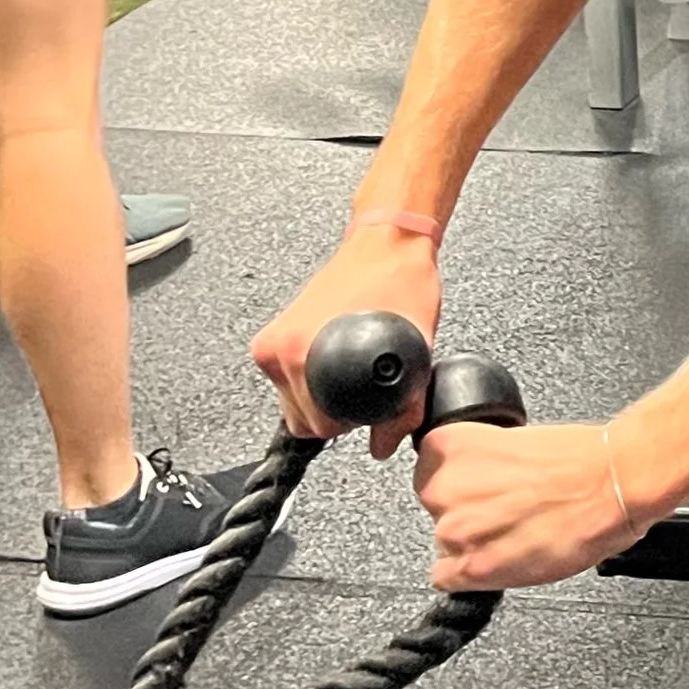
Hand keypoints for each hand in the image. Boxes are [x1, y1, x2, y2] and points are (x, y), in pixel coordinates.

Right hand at [253, 221, 443, 450]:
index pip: (321, 426)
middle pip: (303, 420)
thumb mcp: (416, 350)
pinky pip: (289, 382)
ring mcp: (272, 343)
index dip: (356, 422)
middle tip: (369, 383)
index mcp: (302, 353)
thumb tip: (383, 445)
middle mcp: (279, 349)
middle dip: (339, 413)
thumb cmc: (399, 283)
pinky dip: (312, 381)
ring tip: (353, 366)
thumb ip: (403, 407)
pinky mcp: (272, 337)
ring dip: (323, 398)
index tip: (375, 402)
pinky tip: (337, 358)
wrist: (386, 242)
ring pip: (294, 404)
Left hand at [412, 418, 642, 590]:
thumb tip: (476, 477)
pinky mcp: (475, 569)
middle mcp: (445, 488)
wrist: (612, 484)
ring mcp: (456, 531)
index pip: (429, 469)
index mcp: (449, 446)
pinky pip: (448, 579)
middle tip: (505, 510)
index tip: (477, 485)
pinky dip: (472, 574)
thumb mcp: (515, 438)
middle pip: (436, 509)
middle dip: (466, 512)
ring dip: (473, 543)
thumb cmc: (580, 460)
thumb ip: (482, 460)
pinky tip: (504, 558)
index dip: (459, 480)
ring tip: (515, 533)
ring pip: (446, 544)